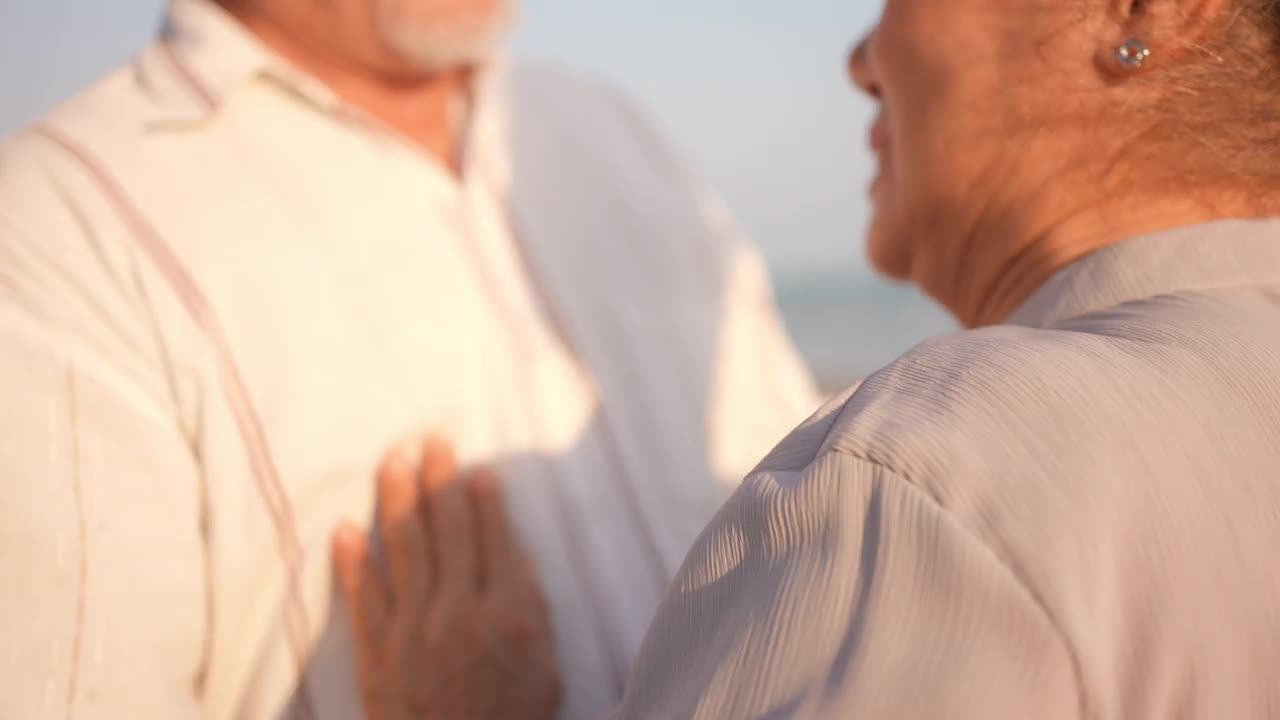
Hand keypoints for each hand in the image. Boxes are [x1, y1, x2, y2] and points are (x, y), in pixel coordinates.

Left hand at [332, 438, 561, 719]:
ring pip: (404, 549)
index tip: (477, 467)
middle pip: (449, 530)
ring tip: (393, 461)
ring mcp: (413, 630)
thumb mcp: (545, 670)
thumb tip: (514, 555)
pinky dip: (352, 563)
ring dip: (397, 499)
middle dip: (441, 481)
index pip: (493, 537)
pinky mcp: (378, 654)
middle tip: (433, 442)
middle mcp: (459, 612)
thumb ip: (532, 611)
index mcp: (508, 614)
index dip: (485, 498)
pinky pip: (363, 599)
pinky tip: (343, 530)